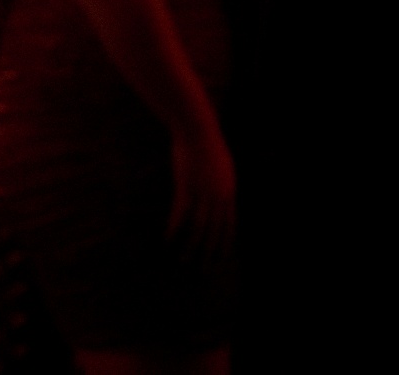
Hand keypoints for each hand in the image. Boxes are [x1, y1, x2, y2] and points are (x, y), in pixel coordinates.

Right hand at [167, 118, 236, 265]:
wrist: (198, 130)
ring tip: (184, 261)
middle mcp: (219, 195)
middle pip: (215, 230)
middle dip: (210, 251)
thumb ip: (222, 186)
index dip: (226, 241)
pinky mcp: (186, 188)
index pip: (230, 223)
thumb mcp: (223, 168)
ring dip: (191, 246)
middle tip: (204, 269)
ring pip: (198, 227)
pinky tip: (168, 241)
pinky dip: (174, 230)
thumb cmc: (208, 146)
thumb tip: (223, 198)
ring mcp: (203, 192)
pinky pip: (180, 215)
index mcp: (229, 191)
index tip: (222, 257)